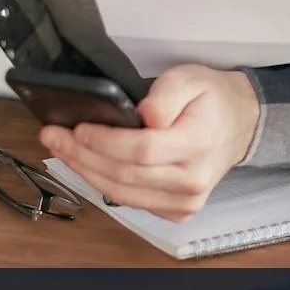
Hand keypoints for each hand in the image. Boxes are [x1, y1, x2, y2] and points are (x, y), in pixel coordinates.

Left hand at [37, 65, 259, 220]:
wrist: (237, 126)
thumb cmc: (210, 100)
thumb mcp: (190, 78)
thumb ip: (166, 94)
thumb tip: (145, 114)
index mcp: (199, 143)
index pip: (142, 151)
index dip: (104, 142)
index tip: (78, 128)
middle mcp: (193, 180)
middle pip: (125, 175)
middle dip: (81, 155)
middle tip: (53, 136)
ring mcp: (185, 201)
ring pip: (122, 193)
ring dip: (85, 172)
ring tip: (61, 149)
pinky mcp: (177, 211)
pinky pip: (131, 202)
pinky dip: (104, 184)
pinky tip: (87, 166)